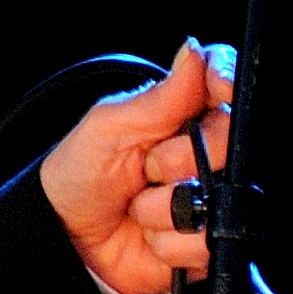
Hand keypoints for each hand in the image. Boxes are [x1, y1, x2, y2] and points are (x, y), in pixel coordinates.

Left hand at [39, 38, 236, 293]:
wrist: (67, 235)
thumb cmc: (82, 172)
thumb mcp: (110, 126)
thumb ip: (160, 97)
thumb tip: (194, 51)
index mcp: (183, 114)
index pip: (224, 83)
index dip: (226, 81)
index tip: (217, 88)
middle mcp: (205, 153)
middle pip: (226, 143)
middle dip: (174, 161)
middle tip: (143, 168)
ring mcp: (210, 198)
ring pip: (214, 198)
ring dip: (163, 209)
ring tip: (138, 205)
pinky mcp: (208, 240)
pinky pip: (205, 241)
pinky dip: (166, 242)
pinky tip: (148, 234)